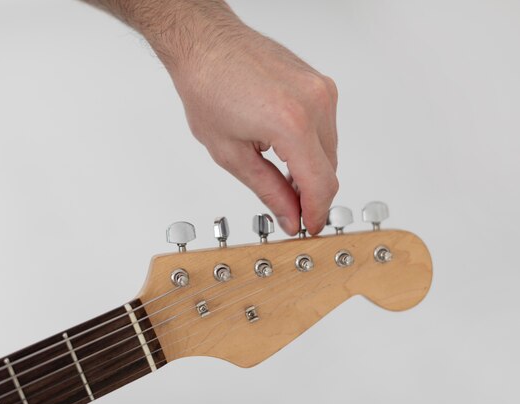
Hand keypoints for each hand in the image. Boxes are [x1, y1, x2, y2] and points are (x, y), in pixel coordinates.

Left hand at [166, 23, 338, 234]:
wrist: (205, 43)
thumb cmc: (208, 87)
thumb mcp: (231, 153)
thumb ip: (269, 190)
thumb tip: (290, 215)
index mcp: (292, 123)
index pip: (321, 184)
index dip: (316, 213)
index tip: (308, 226)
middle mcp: (315, 102)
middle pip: (330, 169)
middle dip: (312, 194)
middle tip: (290, 209)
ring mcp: (321, 89)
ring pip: (331, 149)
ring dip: (312, 170)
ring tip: (282, 177)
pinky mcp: (319, 82)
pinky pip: (326, 127)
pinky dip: (312, 147)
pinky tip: (287, 151)